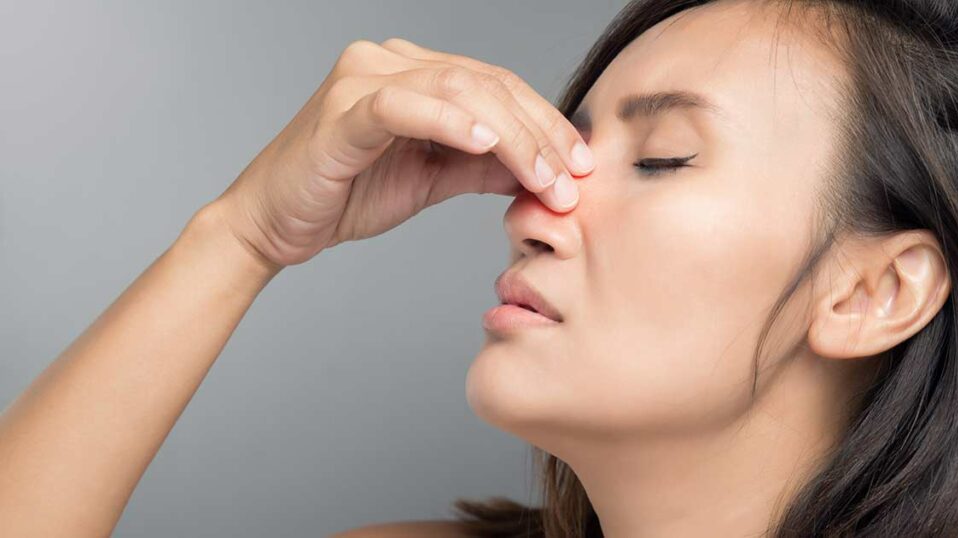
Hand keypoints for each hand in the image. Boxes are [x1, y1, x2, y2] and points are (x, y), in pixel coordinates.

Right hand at [207, 37, 594, 269]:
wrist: (274, 225)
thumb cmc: (344, 195)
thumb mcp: (430, 179)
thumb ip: (481, 167)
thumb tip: (539, 171)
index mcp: (412, 73)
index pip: (496, 86)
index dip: (544, 123)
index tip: (581, 165)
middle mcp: (387, 61)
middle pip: (485, 84)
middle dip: (538, 134)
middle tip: (572, 181)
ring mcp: (362, 79)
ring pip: (456, 90)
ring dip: (510, 136)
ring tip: (544, 176)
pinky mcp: (340, 111)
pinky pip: (403, 106)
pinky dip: (447, 122)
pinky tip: (484, 143)